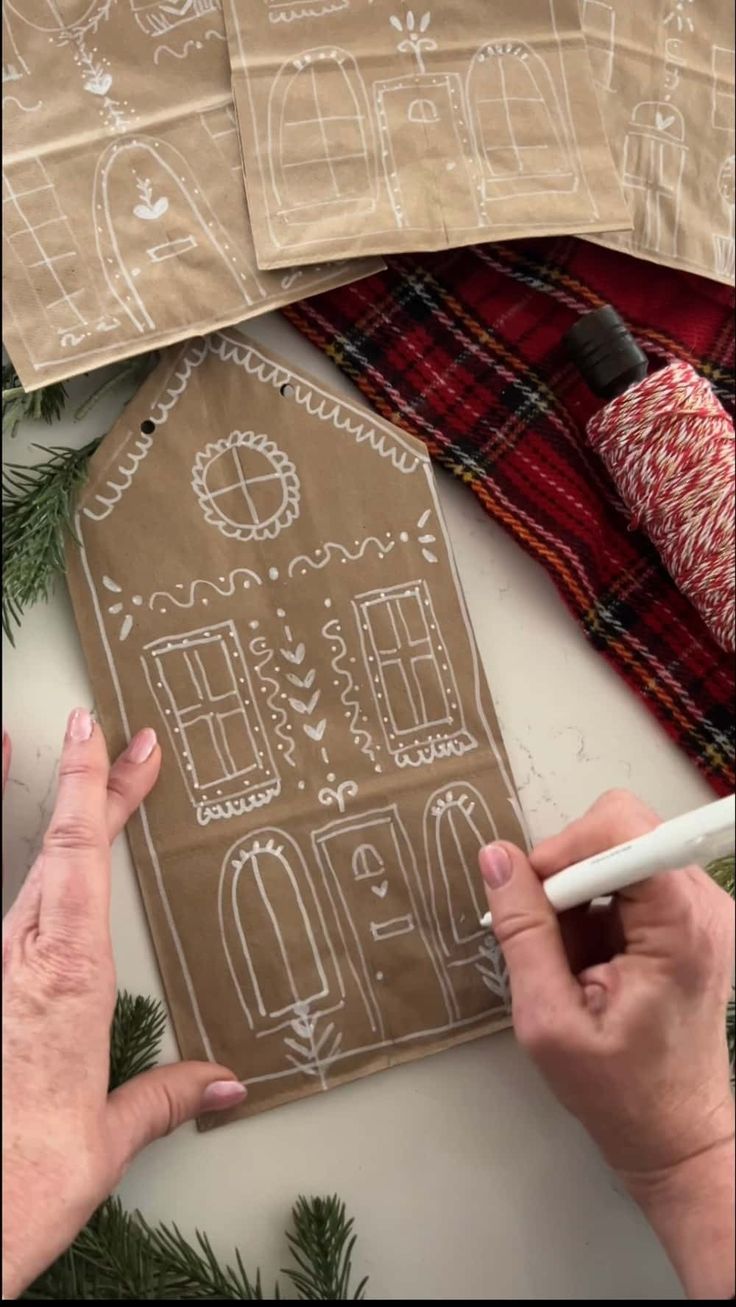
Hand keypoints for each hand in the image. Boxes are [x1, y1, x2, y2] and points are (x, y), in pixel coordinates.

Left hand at [2, 710, 246, 1299]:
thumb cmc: (23, 1180)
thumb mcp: (106, 1141)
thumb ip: (164, 1098)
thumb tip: (222, 1084)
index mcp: (68, 975)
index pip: (82, 855)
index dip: (101, 789)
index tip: (124, 742)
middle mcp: (21, 956)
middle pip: (58, 845)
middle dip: (94, 786)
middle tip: (121, 737)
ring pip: (17, 864)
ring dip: (33, 804)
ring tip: (25, 744)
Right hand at [479, 790, 734, 1299]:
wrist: (675, 1134)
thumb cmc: (620, 1091)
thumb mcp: (549, 1020)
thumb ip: (523, 932)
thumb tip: (497, 859)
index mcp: (680, 927)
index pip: (624, 828)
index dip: (568, 849)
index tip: (535, 895)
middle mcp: (702, 905)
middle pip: (621, 830)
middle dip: (569, 869)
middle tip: (548, 932)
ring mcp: (701, 909)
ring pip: (619, 850)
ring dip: (579, 893)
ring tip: (572, 957)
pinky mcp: (690, 916)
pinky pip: (628, 877)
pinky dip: (595, 905)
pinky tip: (589, 957)